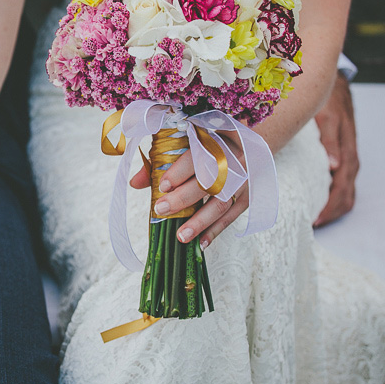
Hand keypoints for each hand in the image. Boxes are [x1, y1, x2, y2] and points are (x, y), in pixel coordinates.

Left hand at [130, 142, 248, 249]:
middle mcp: (234, 159)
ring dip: (200, 222)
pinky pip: (231, 217)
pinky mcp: (249, 196)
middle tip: (161, 210)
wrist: (248, 145)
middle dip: (183, 199)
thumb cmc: (210, 142)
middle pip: (208, 182)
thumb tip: (135, 183)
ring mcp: (244, 180)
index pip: (197, 156)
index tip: (162, 186)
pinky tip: (200, 243)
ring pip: (221, 203)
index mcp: (216, 140)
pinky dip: (215, 231)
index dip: (180, 171)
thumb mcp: (187, 142)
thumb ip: (161, 160)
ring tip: (180, 236)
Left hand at [313, 72, 358, 226]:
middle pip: (345, 195)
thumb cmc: (328, 101)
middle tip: (312, 224)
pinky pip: (343, 183)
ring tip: (316, 219)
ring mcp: (347, 159)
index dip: (330, 206)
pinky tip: (321, 202)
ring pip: (346, 191)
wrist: (334, 86)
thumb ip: (330, 141)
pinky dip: (334, 196)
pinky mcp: (341, 156)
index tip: (315, 220)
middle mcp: (349, 159)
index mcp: (346, 153)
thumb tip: (335, 166)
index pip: (342, 189)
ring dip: (333, 207)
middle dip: (330, 212)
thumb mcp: (327, 118)